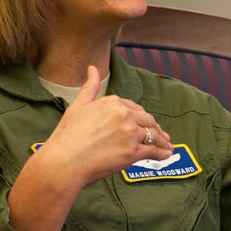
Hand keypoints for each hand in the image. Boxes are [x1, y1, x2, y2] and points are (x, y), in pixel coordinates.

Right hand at [39, 65, 173, 186]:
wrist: (64, 162)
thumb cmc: (67, 136)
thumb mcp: (78, 106)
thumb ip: (90, 87)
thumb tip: (92, 68)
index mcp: (113, 102)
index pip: (135, 108)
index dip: (142, 118)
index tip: (146, 124)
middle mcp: (124, 114)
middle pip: (147, 121)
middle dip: (155, 129)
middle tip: (162, 136)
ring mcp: (130, 133)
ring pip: (153, 135)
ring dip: (162, 141)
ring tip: (167, 146)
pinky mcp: (133, 152)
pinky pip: (153, 151)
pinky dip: (162, 153)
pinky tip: (166, 155)